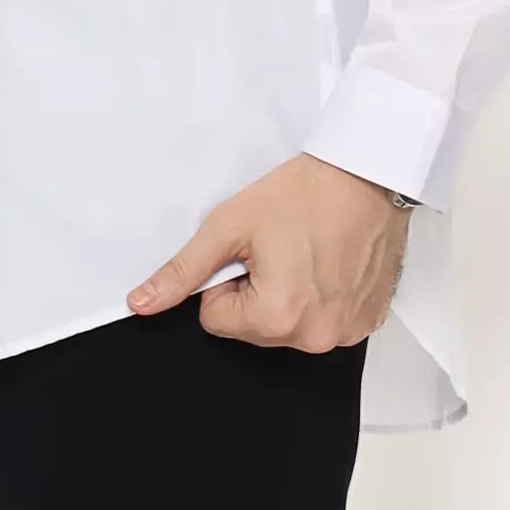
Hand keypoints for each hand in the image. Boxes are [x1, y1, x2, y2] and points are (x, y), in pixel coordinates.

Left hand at [125, 153, 413, 350]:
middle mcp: (316, 337)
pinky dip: (323, 296)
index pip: (215, 319)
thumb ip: (183, 270)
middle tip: (280, 247)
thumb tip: (142, 303)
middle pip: (253, 328)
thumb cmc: (304, 192)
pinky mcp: (368, 320)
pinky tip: (331, 261)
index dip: (224, 279)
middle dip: (256, 291)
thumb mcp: (229, 224)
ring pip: (289, 326)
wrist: (368, 172)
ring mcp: (346, 332)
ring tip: (307, 251)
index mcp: (277, 318)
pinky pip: (326, 320)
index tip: (250, 250)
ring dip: (290, 295)